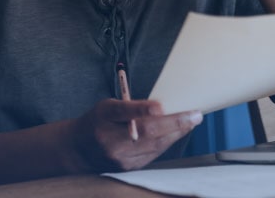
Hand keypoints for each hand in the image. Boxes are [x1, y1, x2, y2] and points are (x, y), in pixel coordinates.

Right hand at [67, 99, 201, 172]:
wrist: (80, 150)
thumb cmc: (98, 122)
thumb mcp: (108, 106)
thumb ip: (130, 106)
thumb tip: (160, 108)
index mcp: (104, 117)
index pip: (124, 112)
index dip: (142, 109)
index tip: (160, 106)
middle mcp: (110, 139)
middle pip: (146, 132)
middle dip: (174, 123)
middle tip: (195, 116)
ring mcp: (119, 157)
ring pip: (154, 145)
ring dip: (176, 133)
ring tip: (191, 122)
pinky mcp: (128, 168)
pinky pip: (153, 154)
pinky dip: (166, 143)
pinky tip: (176, 134)